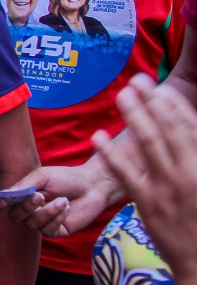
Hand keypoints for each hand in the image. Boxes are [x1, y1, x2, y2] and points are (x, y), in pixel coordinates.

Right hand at [2, 160, 117, 236]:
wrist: (93, 185)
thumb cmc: (66, 178)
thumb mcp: (42, 177)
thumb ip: (23, 186)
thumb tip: (2, 197)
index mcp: (24, 196)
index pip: (5, 204)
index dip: (2, 204)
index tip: (4, 202)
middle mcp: (30, 210)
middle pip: (15, 217)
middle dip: (26, 207)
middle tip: (39, 196)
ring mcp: (43, 222)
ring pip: (32, 224)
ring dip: (47, 212)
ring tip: (63, 200)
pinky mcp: (57, 231)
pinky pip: (48, 231)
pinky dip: (57, 218)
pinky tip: (67, 207)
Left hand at [95, 74, 196, 279]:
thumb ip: (195, 157)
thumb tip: (190, 133)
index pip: (190, 129)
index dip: (174, 107)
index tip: (160, 88)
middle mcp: (188, 174)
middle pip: (168, 130)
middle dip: (153, 103)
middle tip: (137, 80)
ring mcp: (167, 189)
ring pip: (149, 146)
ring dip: (134, 118)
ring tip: (121, 95)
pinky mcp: (147, 204)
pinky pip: (126, 175)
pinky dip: (111, 155)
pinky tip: (97, 137)